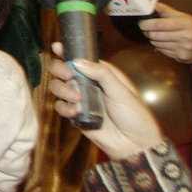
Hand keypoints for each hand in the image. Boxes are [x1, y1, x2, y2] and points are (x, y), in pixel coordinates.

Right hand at [47, 42, 163, 160]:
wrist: (134, 144)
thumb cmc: (134, 115)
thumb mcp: (122, 92)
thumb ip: (102, 74)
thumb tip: (78, 62)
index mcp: (102, 75)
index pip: (82, 59)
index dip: (68, 51)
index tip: (57, 47)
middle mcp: (89, 84)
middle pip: (64, 70)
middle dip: (60, 69)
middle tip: (66, 75)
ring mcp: (81, 99)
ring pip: (59, 87)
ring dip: (63, 90)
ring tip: (76, 99)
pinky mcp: (75, 115)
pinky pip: (60, 106)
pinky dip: (64, 108)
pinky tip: (75, 112)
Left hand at [138, 3, 191, 64]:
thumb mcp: (183, 17)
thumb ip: (167, 11)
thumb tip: (154, 5)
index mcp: (186, 24)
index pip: (160, 25)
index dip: (147, 24)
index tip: (141, 23)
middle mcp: (185, 37)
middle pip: (156, 35)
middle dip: (147, 32)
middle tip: (146, 29)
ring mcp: (183, 49)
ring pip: (157, 44)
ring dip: (153, 39)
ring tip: (156, 34)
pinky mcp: (180, 57)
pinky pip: (161, 51)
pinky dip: (159, 46)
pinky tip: (164, 42)